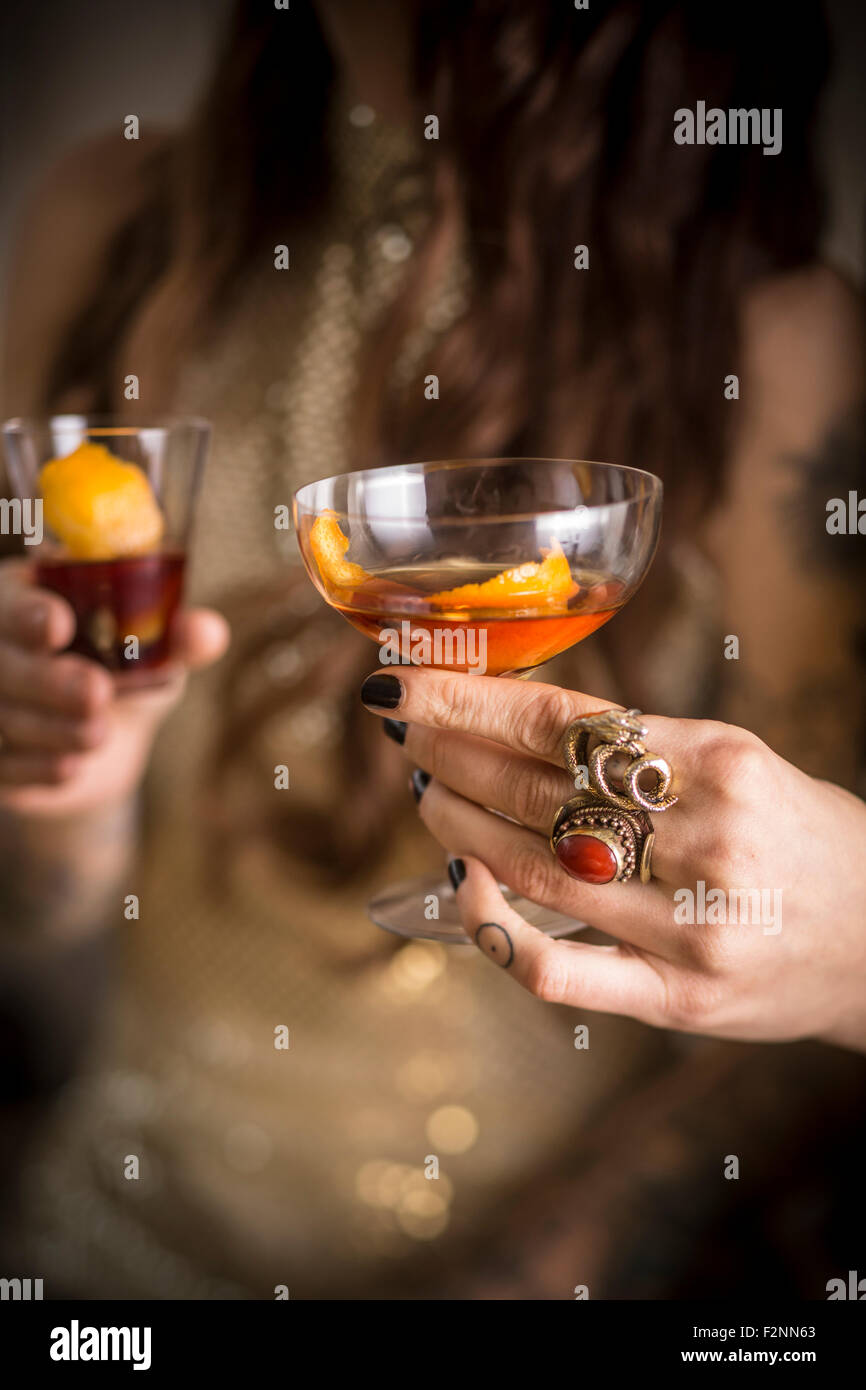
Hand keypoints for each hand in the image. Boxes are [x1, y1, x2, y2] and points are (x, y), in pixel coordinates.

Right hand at [0, 561, 228, 816]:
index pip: (8, 603)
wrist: (109, 740)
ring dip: (51, 727)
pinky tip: (70, 768)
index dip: (25, 613)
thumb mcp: (156, 654)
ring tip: (98, 734)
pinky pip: (2, 767)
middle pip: (0, 664)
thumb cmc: (128, 674)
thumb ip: (178, 639)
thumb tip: (210, 633)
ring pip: (3, 716)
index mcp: (24, 603)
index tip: (58, 624)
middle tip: (96, 691)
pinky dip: (36, 769)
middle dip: (46, 679)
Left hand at [361, 669, 865, 1051]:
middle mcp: (705, 838)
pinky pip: (559, 972)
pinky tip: (463, 886)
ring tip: (426, 790)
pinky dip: (493, 930)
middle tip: (405, 728)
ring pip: (532, 867)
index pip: (562, 719)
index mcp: (720, 761)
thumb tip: (515, 721)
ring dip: (457, 823)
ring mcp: (689, 924)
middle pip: (536, 787)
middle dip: (449, 751)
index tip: (408, 684)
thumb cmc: (800, 837)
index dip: (468, 700)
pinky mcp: (679, 996)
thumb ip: (641, 747)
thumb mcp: (739, 762)